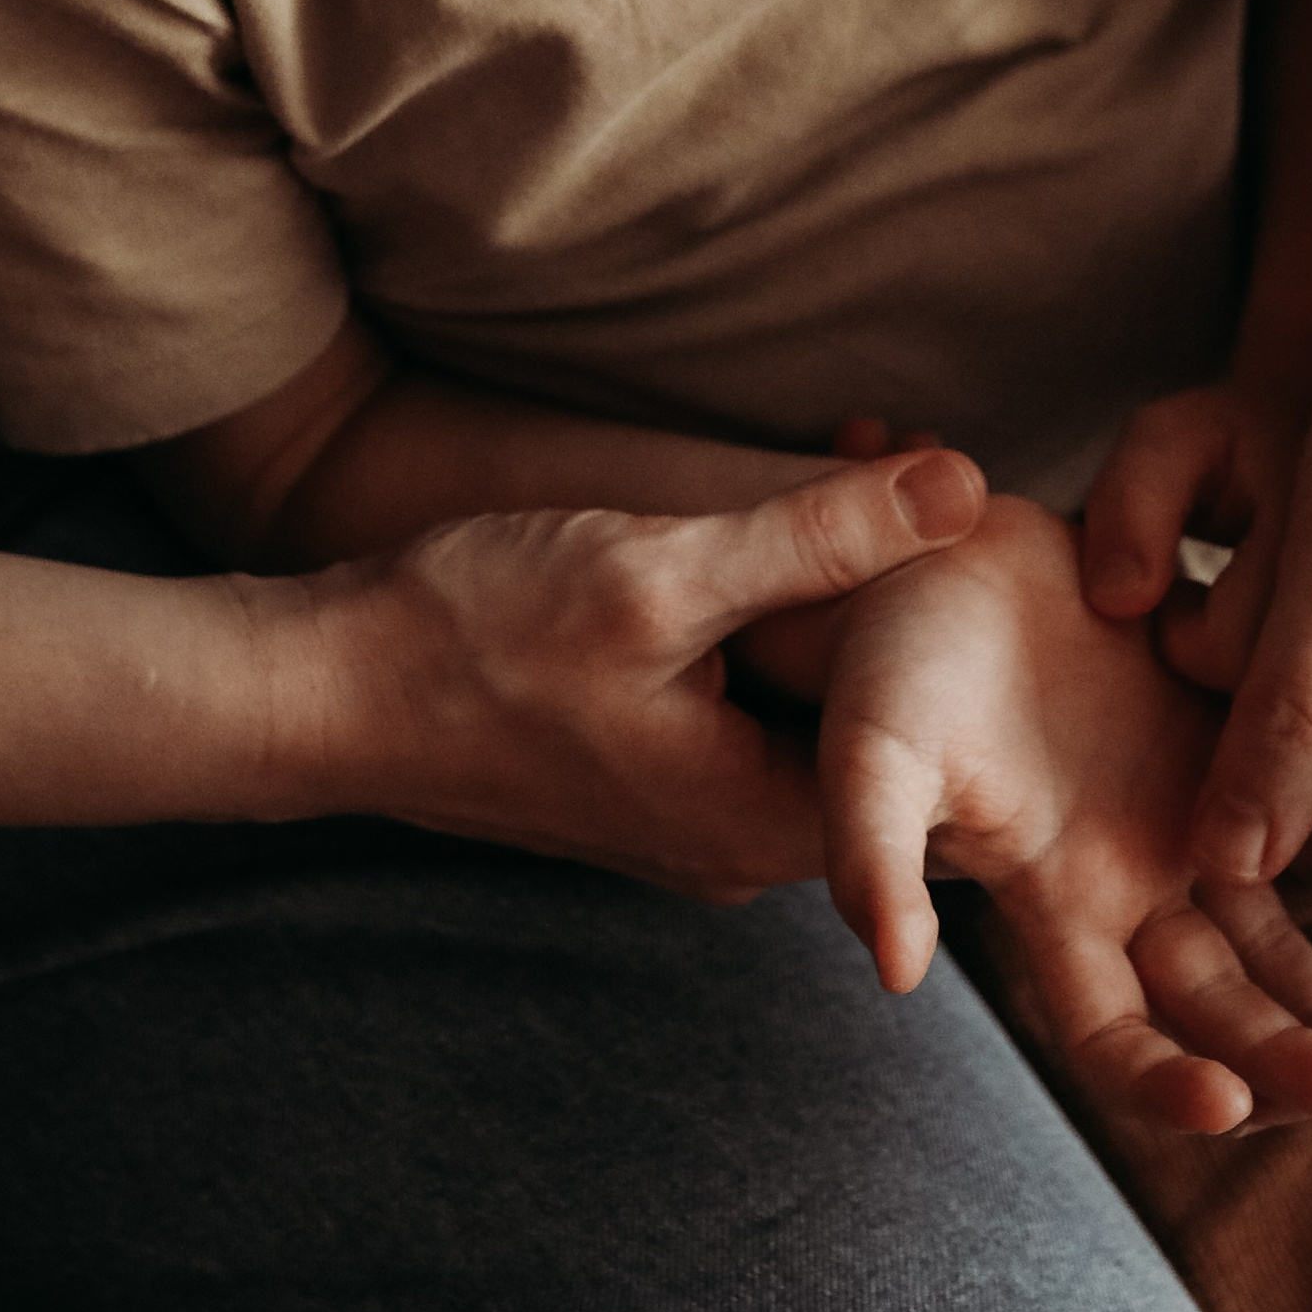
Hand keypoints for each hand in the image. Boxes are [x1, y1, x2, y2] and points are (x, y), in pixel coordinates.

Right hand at [306, 446, 984, 903]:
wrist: (323, 692)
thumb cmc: (477, 636)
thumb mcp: (664, 569)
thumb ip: (820, 537)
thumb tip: (971, 490)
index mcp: (765, 823)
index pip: (938, 767)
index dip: (965, 633)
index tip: (989, 530)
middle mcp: (738, 846)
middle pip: (879, 731)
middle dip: (906, 599)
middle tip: (915, 464)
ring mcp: (688, 819)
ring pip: (812, 710)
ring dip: (838, 601)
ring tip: (858, 469)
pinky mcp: (645, 782)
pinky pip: (752, 712)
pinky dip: (775, 624)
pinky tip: (769, 533)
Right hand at [819, 497, 1311, 1138]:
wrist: (946, 550)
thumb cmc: (892, 651)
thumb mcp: (871, 747)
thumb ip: (870, 850)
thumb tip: (892, 972)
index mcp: (1050, 904)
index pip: (1114, 1038)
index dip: (1163, 1088)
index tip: (1222, 1108)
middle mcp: (1131, 888)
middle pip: (1223, 1015)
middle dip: (1288, 1062)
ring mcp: (1192, 823)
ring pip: (1286, 942)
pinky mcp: (1236, 749)